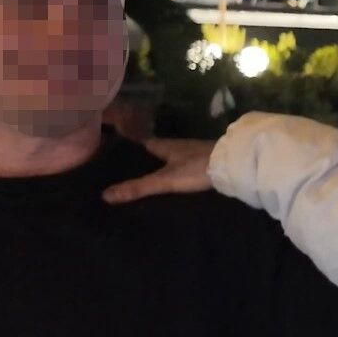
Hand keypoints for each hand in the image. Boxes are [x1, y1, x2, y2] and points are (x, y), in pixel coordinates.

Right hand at [102, 138, 217, 203]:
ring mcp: (190, 153)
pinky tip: (168, 180)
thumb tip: (105, 195)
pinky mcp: (201, 161)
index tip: (113, 151)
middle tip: (123, 169)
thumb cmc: (196, 168)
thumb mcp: (165, 180)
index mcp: (163, 145)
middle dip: (141, 157)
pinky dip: (171, 170)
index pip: (140, 142)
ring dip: (157, 164)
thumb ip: (138, 187)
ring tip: (141, 176)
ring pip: (167, 157)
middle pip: (153, 150)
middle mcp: (175, 145)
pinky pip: (180, 164)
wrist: (232, 165)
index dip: (127, 146)